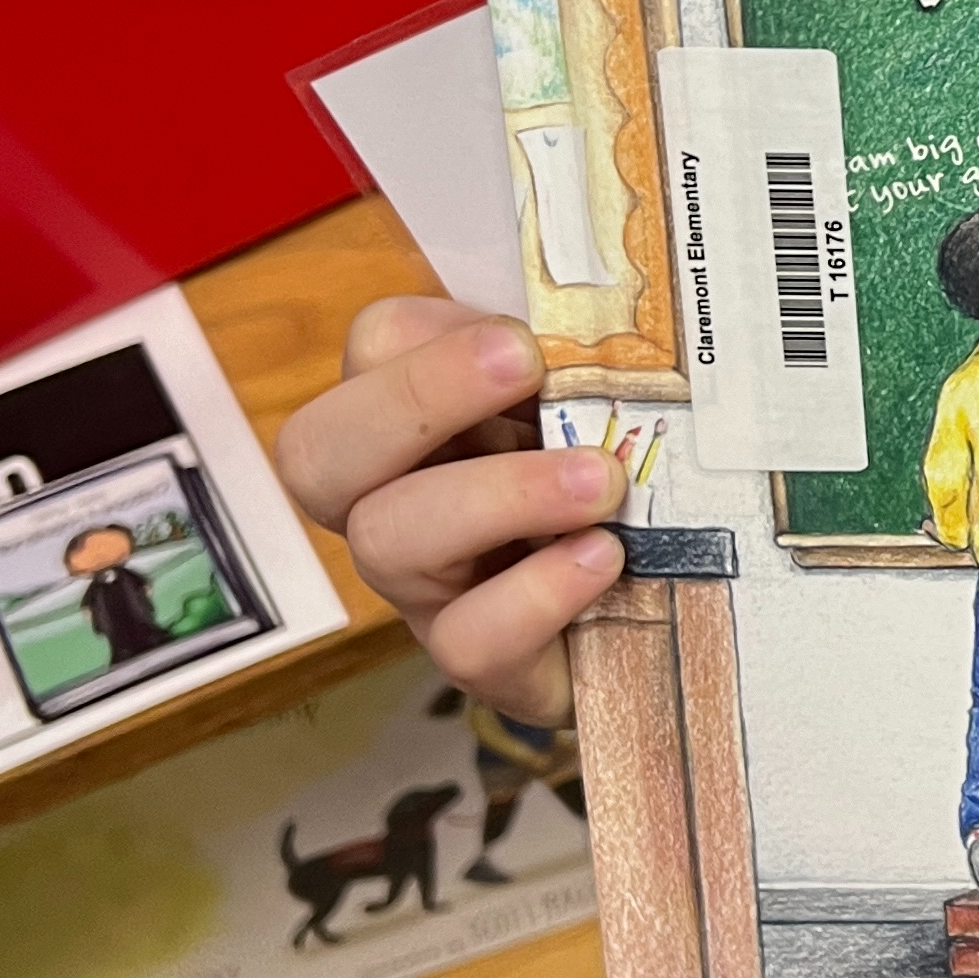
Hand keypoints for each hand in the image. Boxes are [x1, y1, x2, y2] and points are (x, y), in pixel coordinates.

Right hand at [275, 299, 623, 725]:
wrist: (662, 618)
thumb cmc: (610, 488)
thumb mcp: (590, 407)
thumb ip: (572, 360)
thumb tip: (585, 314)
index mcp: (417, 419)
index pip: (371, 349)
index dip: (434, 336)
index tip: (526, 340)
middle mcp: (392, 500)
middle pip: (315, 449)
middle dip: (416, 395)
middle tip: (523, 364)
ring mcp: (425, 590)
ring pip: (385, 540)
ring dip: (499, 493)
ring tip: (600, 482)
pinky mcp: (484, 663)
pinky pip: (467, 639)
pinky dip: (538, 591)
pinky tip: (602, 557)